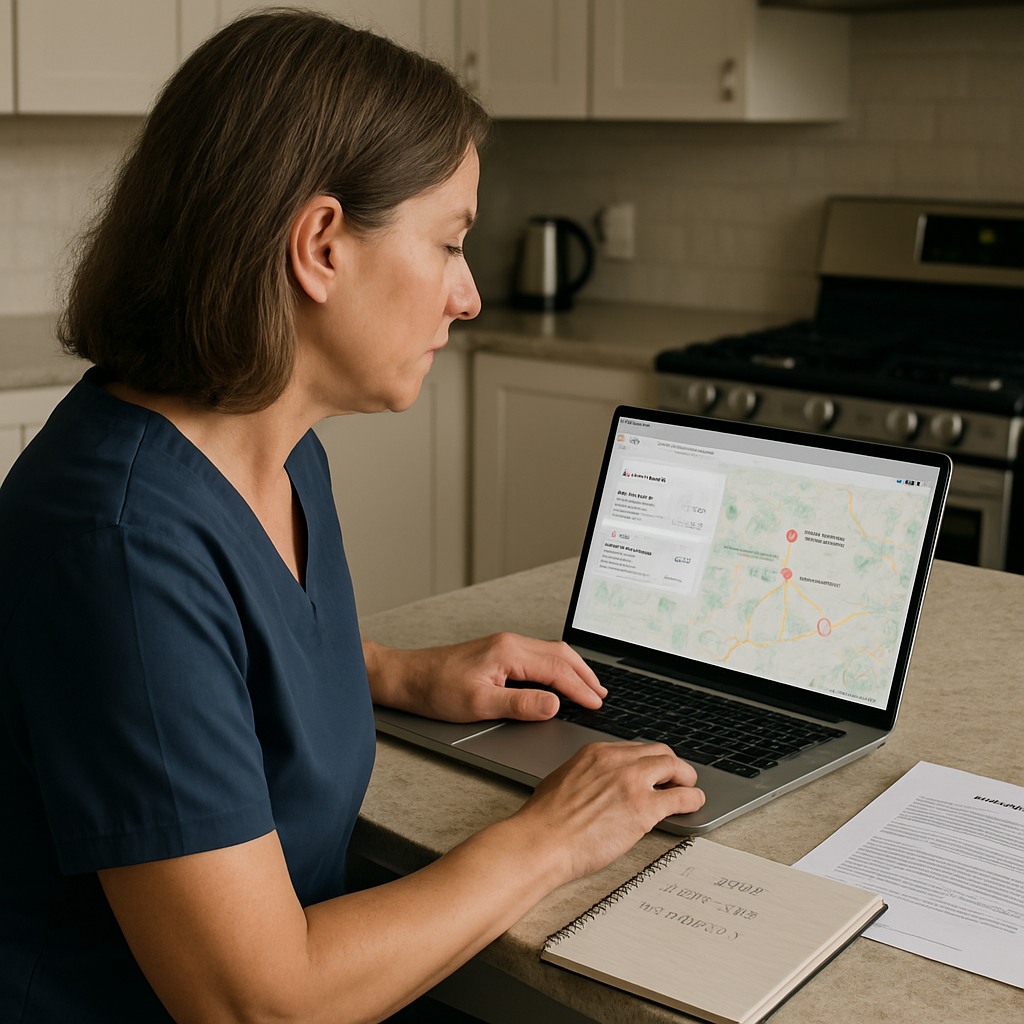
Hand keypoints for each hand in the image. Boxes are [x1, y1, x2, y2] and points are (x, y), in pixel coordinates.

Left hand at [364, 633, 605, 722]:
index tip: (596, 704)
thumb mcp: (479, 704)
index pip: (557, 669)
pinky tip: (559, 680)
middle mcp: (510, 643)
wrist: (407, 677)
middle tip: (601, 695)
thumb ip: (520, 705)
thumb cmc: (436, 690)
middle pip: (560, 654)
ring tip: (589, 687)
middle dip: (584, 675)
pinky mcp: (498, 652)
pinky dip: (556, 668)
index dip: (580, 688)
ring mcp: (504, 645)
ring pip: (551, 653)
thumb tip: (555, 704)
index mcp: (509, 652)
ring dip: (572, 670)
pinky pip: (538, 656)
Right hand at [512, 741, 705, 882]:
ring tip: (689, 789)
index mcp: (595, 753)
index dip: (648, 761)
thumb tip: (593, 784)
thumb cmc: (544, 820)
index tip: (653, 771)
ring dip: (686, 778)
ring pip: (674, 766)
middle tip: (676, 778)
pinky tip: (693, 804)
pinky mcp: (644, 808)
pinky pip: (681, 797)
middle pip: (658, 752)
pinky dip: (693, 799)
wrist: (541, 841)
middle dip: (670, 765)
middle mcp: (616, 761)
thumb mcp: (561, 780)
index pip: (634, 749)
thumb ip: (584, 776)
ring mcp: (632, 782)